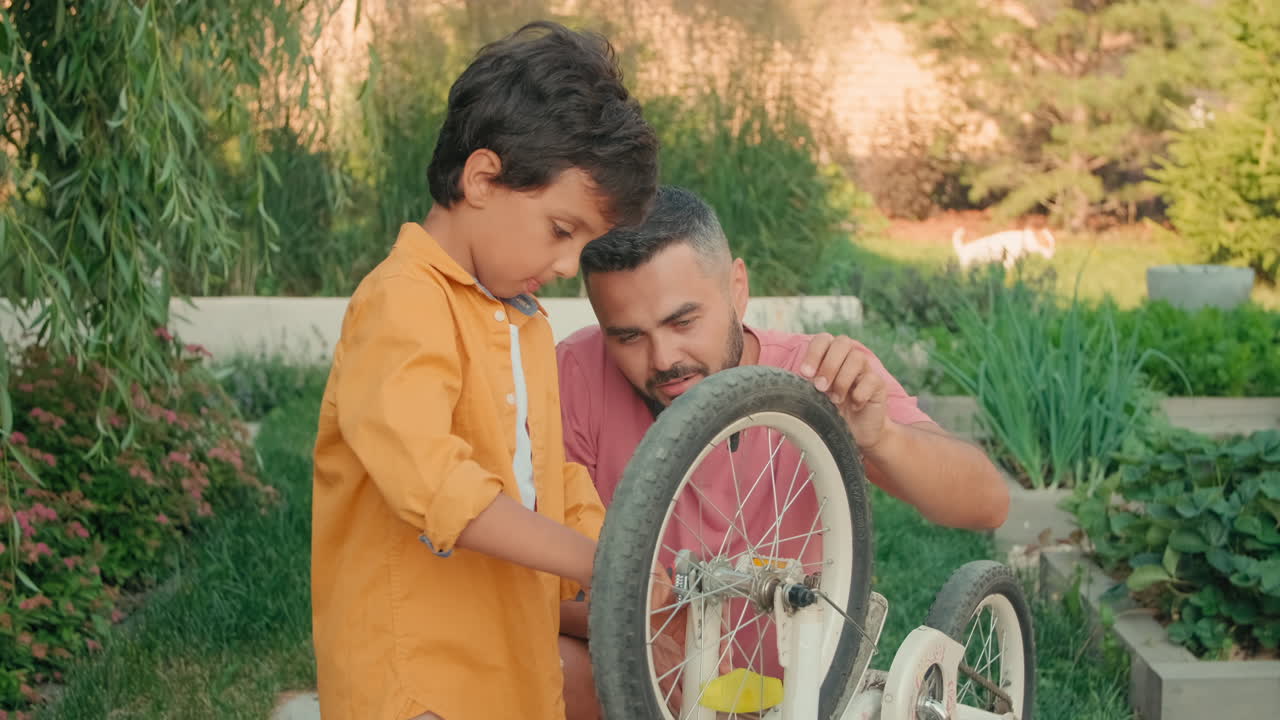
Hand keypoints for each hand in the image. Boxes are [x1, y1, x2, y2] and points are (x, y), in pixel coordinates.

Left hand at [798, 333, 889, 448]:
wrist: (857, 432)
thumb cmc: (832, 411)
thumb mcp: (814, 397)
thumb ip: (804, 385)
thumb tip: (788, 382)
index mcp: (831, 355)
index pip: (823, 340)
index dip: (814, 353)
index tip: (805, 374)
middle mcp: (849, 357)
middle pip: (842, 342)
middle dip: (828, 365)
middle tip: (820, 387)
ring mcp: (866, 369)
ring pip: (857, 358)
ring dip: (842, 380)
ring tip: (836, 400)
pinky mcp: (879, 384)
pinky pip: (871, 379)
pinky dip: (860, 393)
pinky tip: (854, 405)